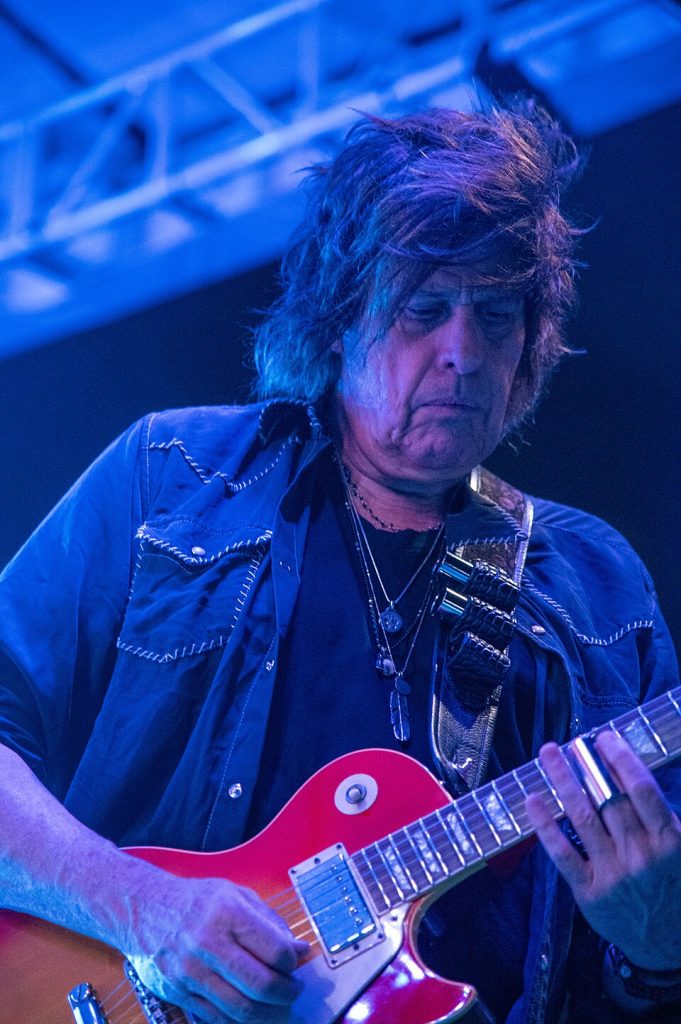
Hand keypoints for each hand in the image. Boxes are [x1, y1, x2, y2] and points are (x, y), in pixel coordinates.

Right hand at [125, 872, 308, 1022]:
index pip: (275, 950)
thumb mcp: (235, 894)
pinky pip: (217, 1017)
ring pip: (241, 1008)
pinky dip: (240, 1019)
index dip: (293, 961)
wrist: (144, 909)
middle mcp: (208, 943)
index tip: (297, 961)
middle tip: (294, 990)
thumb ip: (270, 921)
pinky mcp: (178, 992)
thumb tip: (299, 949)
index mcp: (227, 913)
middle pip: (261, 985)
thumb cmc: (195, 900)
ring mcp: (190, 972)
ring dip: (268, 1012)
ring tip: (278, 1005)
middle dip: (287, 993)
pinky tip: (252, 1010)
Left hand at [526, 729, 680, 969]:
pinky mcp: (590, 892)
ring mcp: (613, 873)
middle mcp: (640, 854)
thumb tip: (635, 774)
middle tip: (569, 742)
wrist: (669, 947)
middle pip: (608, 798)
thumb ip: (667, 817)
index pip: (642, 789)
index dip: (621, 760)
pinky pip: (563, 853)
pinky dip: (545, 826)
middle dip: (586, 764)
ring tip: (548, 754)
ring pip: (582, 817)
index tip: (605, 739)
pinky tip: (532, 800)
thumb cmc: (675, 888)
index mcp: (670, 841)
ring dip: (562, 780)